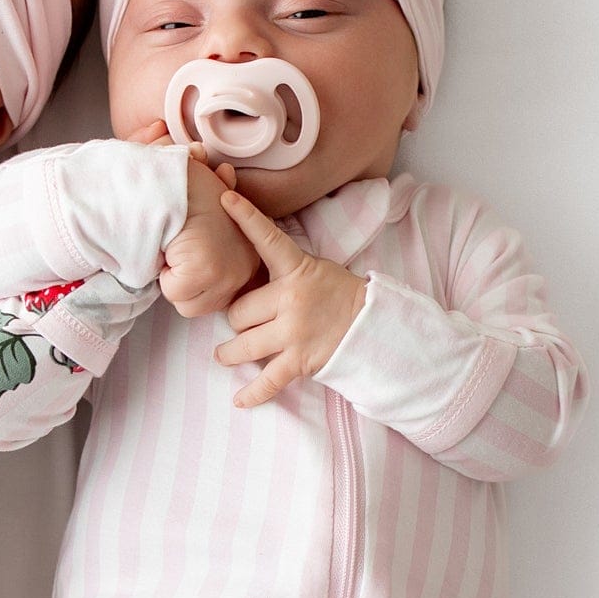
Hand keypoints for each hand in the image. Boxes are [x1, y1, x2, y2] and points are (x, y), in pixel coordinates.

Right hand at [129, 124, 255, 317]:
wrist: (172, 178)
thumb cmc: (181, 179)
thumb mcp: (203, 182)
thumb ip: (210, 180)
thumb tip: (200, 154)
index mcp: (251, 248)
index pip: (223, 290)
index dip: (197, 272)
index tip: (191, 245)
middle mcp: (246, 264)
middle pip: (205, 302)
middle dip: (186, 279)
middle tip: (180, 246)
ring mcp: (228, 271)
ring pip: (188, 303)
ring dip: (174, 279)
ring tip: (174, 245)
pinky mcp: (206, 274)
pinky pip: (176, 295)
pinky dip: (165, 276)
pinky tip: (168, 249)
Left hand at [212, 189, 367, 407]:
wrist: (372, 328)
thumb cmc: (337, 296)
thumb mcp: (314, 270)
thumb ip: (281, 270)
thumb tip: (244, 266)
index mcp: (297, 270)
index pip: (267, 239)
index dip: (246, 217)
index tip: (227, 197)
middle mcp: (292, 300)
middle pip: (238, 312)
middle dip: (239, 320)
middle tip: (248, 322)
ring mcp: (294, 332)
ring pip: (241, 345)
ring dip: (231, 352)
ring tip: (226, 354)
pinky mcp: (299, 361)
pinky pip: (267, 381)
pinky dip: (252, 393)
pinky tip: (239, 400)